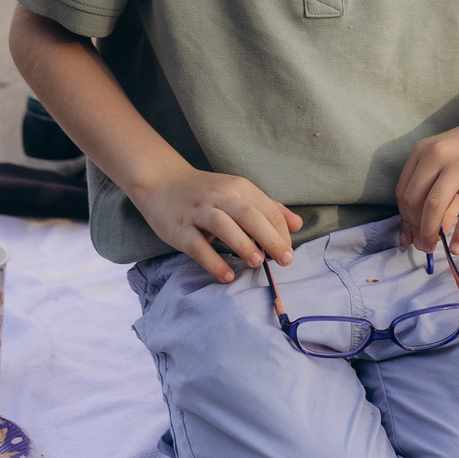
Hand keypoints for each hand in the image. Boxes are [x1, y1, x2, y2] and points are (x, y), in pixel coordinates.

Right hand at [127, 168, 301, 282]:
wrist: (161, 182)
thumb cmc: (206, 192)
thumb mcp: (238, 192)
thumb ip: (267, 207)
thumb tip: (297, 224)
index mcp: (238, 187)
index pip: (267, 209)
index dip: (281, 232)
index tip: (288, 253)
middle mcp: (219, 196)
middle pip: (249, 215)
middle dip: (270, 238)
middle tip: (285, 260)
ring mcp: (198, 212)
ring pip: (223, 225)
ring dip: (243, 245)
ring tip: (258, 263)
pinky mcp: (179, 229)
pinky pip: (197, 246)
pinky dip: (213, 262)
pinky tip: (226, 276)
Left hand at [395, 113, 458, 253]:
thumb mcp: (452, 167)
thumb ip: (443, 197)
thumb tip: (433, 232)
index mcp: (423, 151)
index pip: (404, 191)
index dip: (404, 219)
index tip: (408, 237)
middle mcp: (437, 154)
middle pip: (415, 200)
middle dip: (415, 229)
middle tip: (423, 248)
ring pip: (434, 204)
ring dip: (430, 233)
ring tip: (434, 249)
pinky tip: (458, 248)